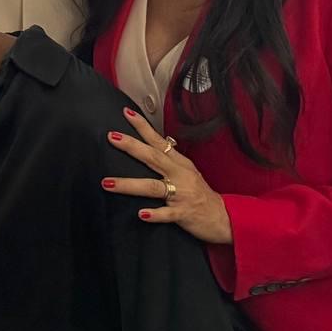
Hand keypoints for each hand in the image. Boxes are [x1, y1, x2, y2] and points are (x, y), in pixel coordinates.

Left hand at [107, 107, 232, 244]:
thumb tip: (150, 145)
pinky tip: (141, 213)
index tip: (126, 112)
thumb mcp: (187, 172)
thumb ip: (169, 160)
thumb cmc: (201, 194)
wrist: (224, 218)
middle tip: (112, 137)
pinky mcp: (183, 214)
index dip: (143, 127)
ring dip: (129, 185)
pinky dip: (154, 214)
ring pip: (152, 187)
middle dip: (132, 147)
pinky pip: (167, 214)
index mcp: (180, 164)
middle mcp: (180, 176)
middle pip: (153, 158)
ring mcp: (181, 195)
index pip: (159, 141)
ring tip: (107, 183)